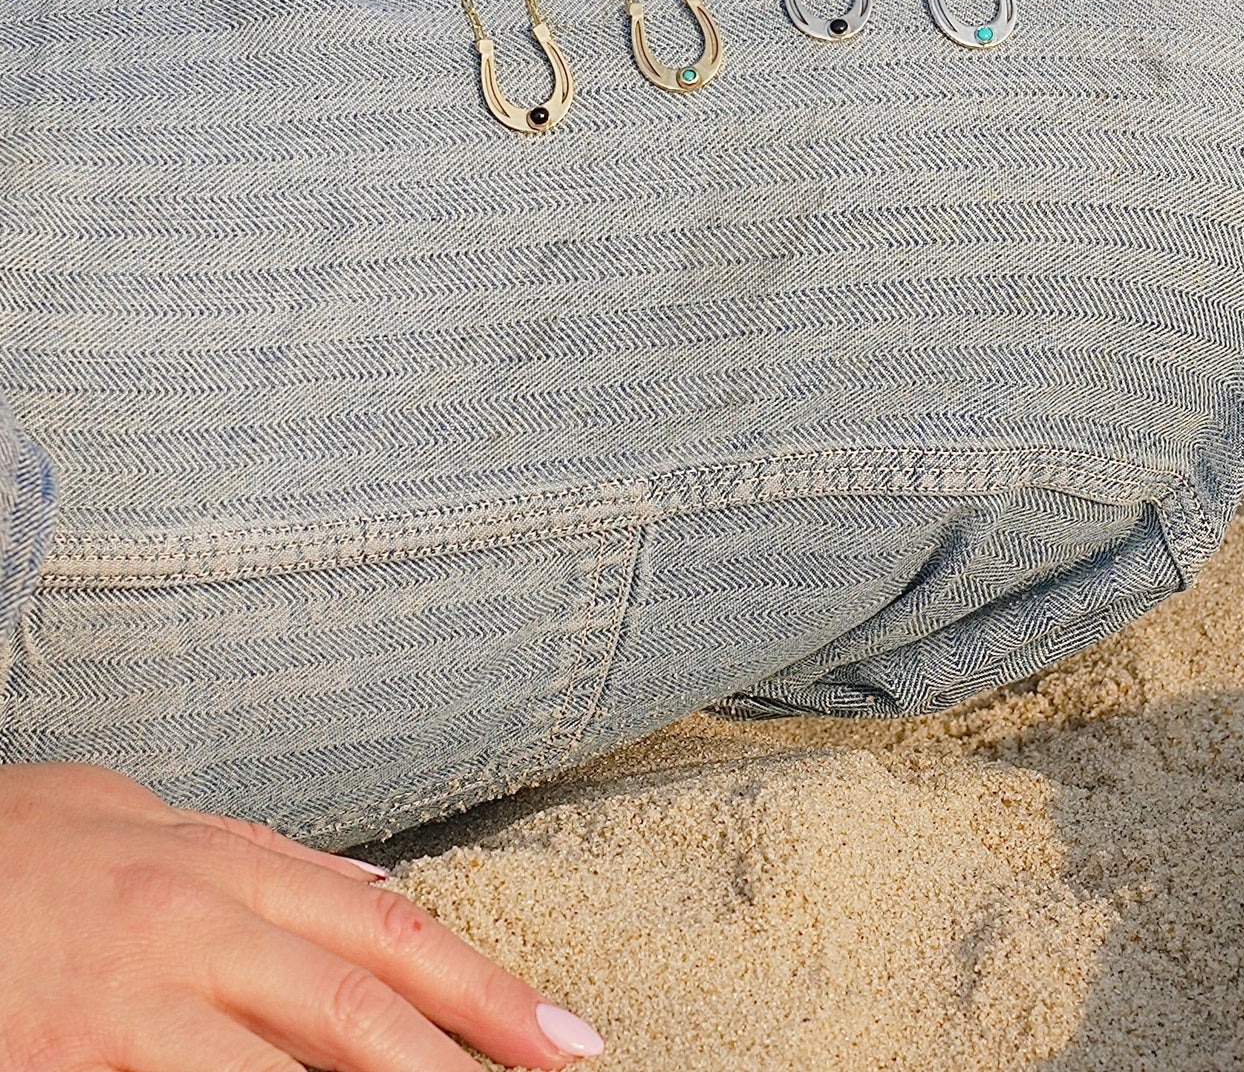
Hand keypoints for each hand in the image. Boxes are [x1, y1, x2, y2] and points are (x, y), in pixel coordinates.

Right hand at [0, 762, 603, 1070]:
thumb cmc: (8, 846)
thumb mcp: (134, 816)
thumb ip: (254, 858)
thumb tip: (371, 887)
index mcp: (216, 866)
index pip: (385, 934)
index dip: (485, 991)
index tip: (568, 1043)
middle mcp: (189, 927)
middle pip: (360, 1011)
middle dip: (468, 1066)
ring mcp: (127, 1009)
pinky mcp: (68, 1067)